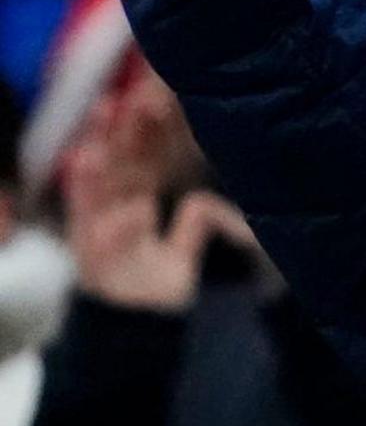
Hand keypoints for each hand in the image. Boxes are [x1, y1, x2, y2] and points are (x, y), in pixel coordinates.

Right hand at [59, 76, 229, 313]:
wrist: (138, 326)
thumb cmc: (156, 280)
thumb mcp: (181, 248)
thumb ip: (195, 223)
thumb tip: (209, 205)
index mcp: (127, 206)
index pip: (132, 162)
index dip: (137, 134)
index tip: (146, 100)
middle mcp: (107, 216)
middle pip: (110, 170)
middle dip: (114, 138)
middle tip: (120, 103)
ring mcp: (97, 240)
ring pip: (95, 200)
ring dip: (96, 173)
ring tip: (98, 146)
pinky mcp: (96, 268)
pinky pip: (105, 246)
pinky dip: (120, 228)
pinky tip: (133, 210)